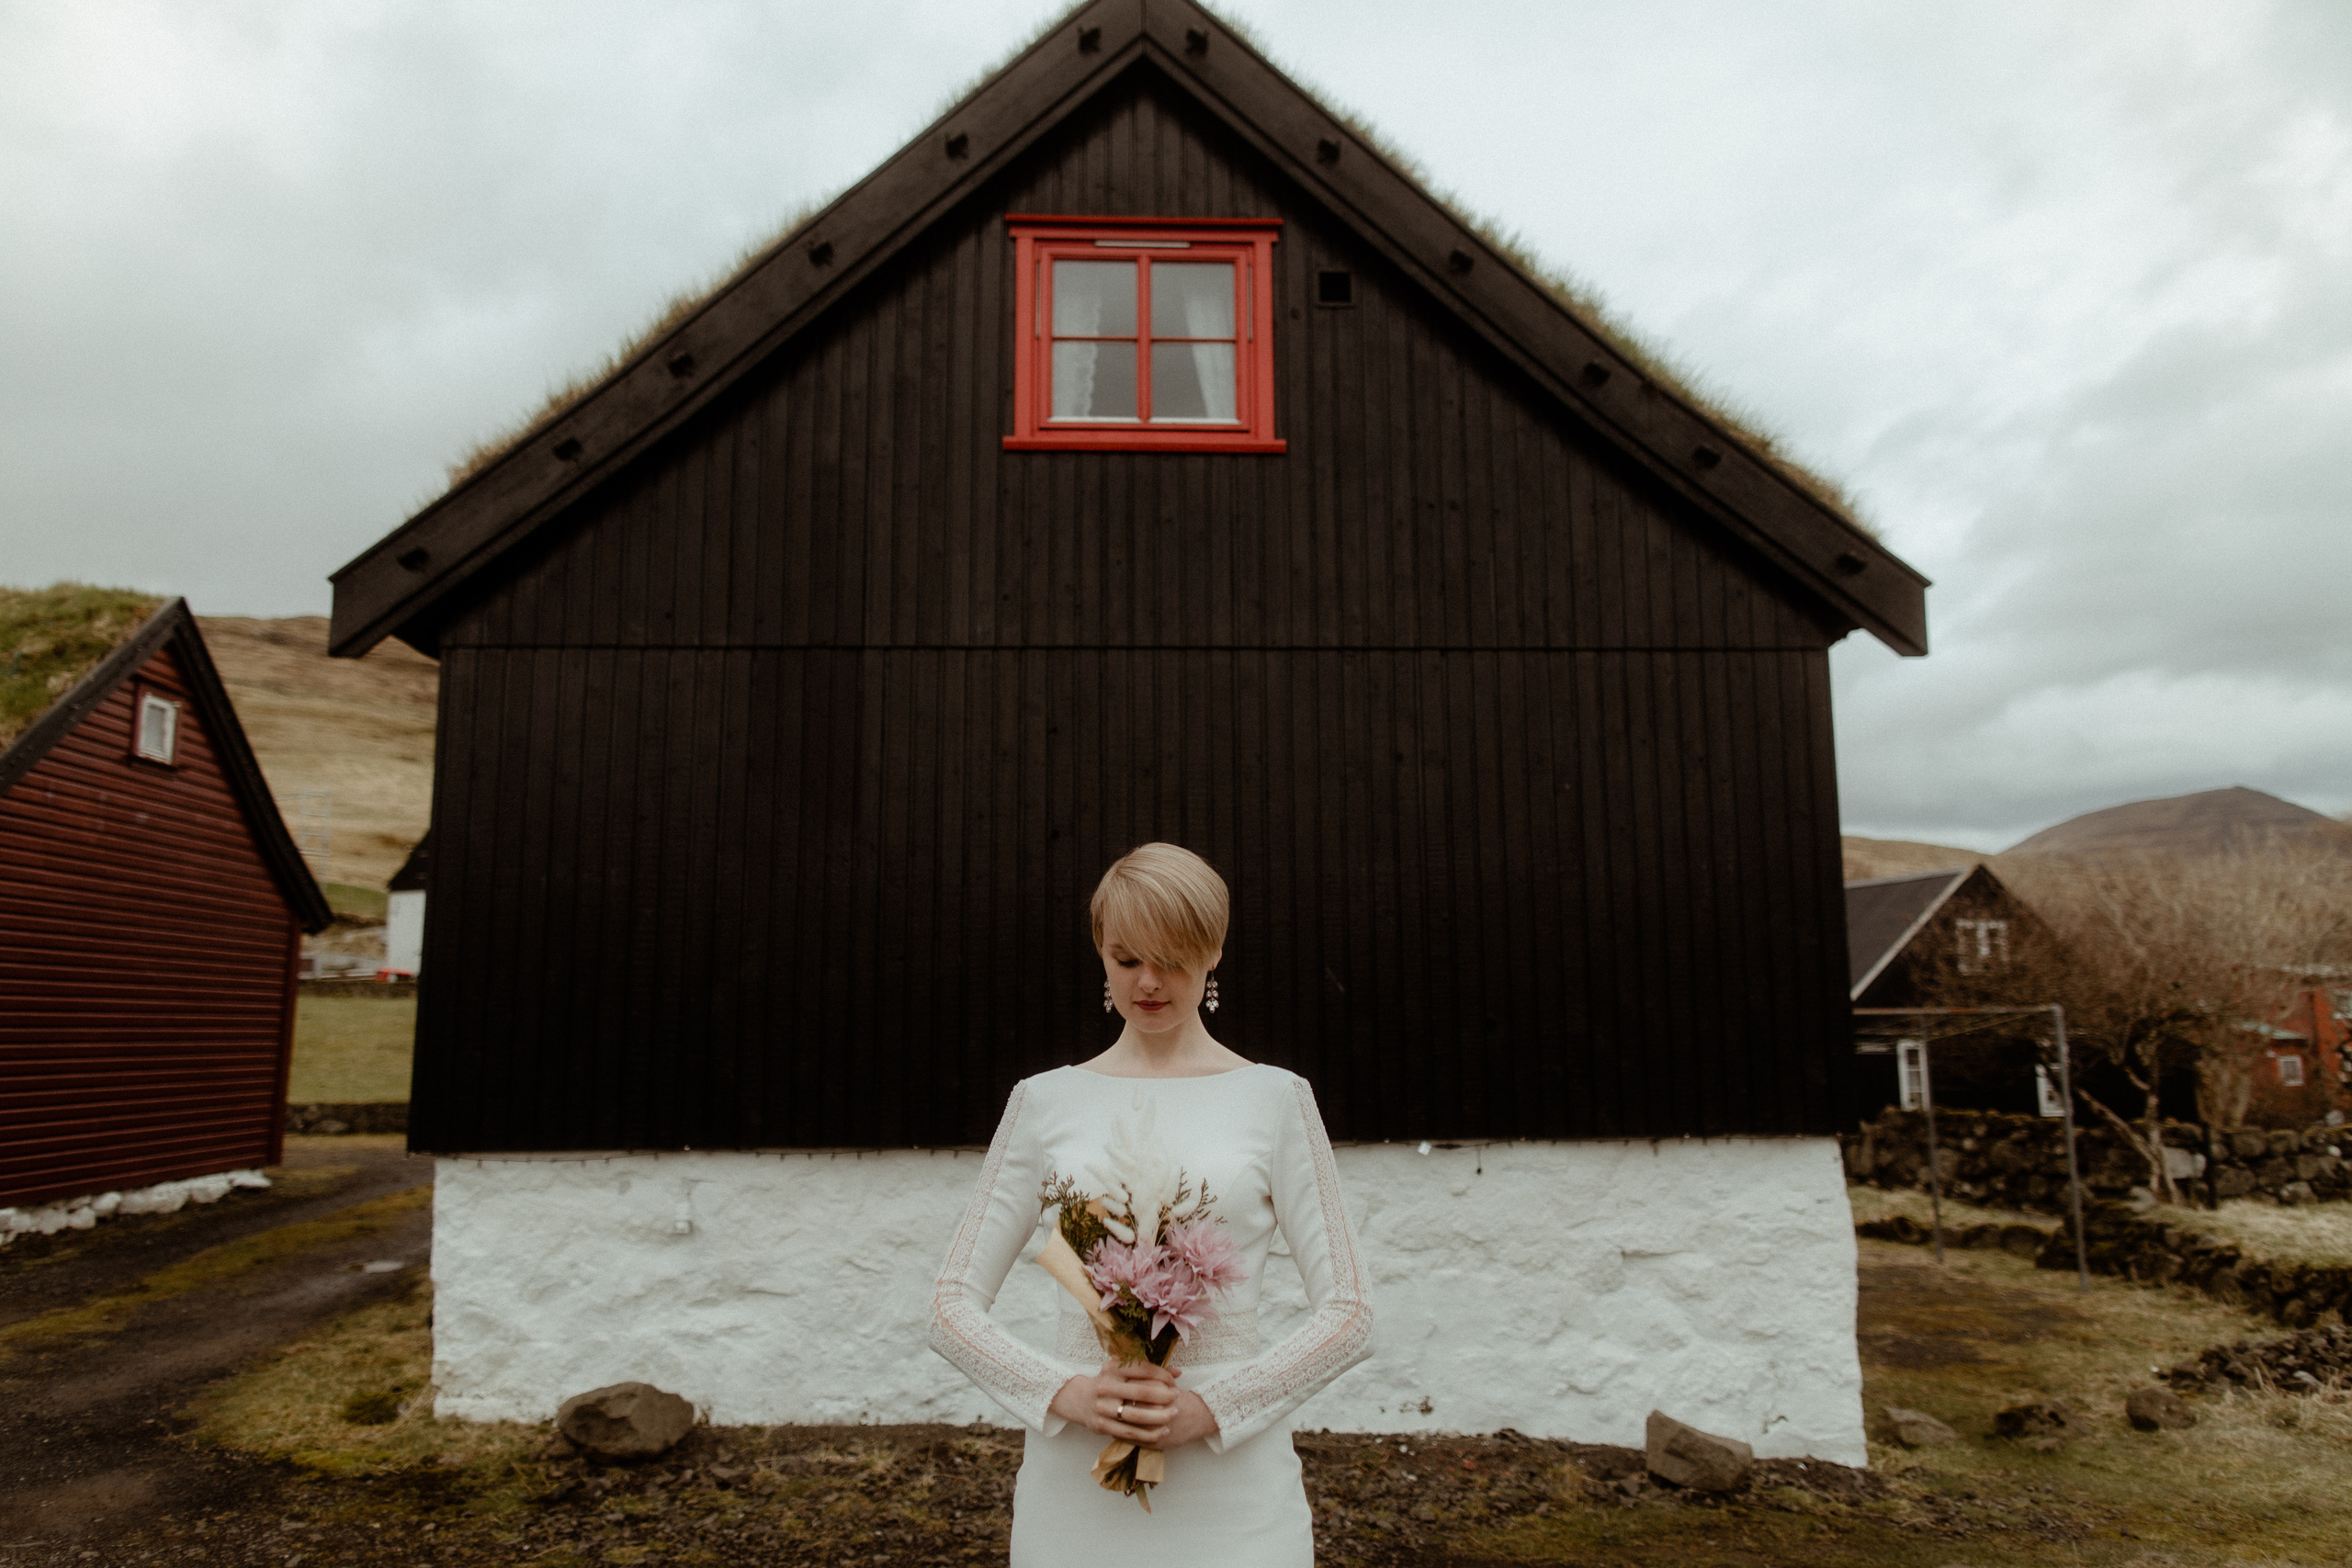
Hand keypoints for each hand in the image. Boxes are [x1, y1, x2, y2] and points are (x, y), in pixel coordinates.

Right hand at [1048, 1358, 1219, 1449]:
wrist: (1080, 1399)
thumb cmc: (1109, 1382)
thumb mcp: (1123, 1371)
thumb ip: (1149, 1371)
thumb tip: (1178, 1372)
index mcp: (1112, 1368)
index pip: (1143, 1370)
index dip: (1162, 1376)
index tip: (1174, 1382)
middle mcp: (1106, 1386)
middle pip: (1141, 1393)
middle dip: (1164, 1396)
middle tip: (1177, 1397)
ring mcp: (1102, 1407)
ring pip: (1136, 1415)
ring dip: (1159, 1417)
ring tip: (1173, 1415)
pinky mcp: (1101, 1425)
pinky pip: (1130, 1432)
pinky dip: (1149, 1434)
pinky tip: (1163, 1432)